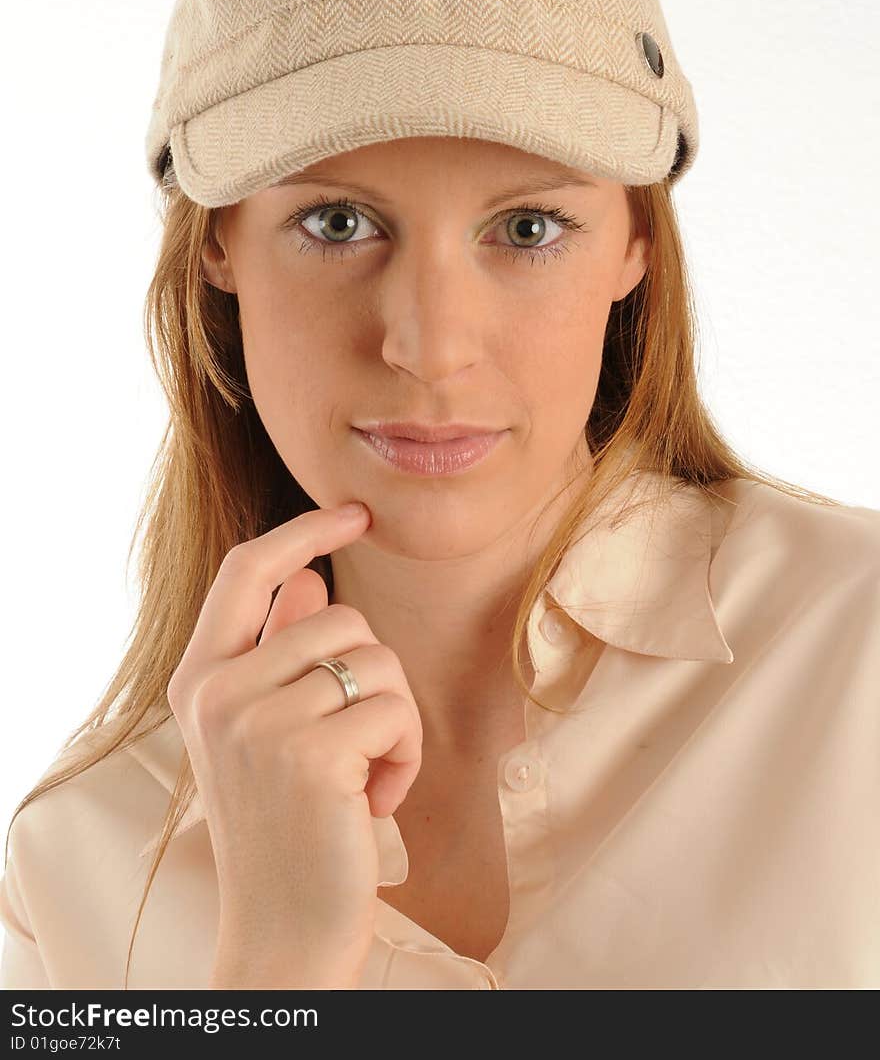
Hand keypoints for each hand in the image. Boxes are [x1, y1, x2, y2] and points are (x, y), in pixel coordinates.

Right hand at [166, 502, 422, 989]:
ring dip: (395, 719)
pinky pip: (395, 710)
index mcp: (199, 679)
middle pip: (339, 616)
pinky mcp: (309, 754)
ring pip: (376, 661)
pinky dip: (406, 756)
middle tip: (358, 746)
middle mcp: (217, 692)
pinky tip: (376, 803)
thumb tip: (308, 572)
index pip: (245, 569)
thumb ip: (278, 653)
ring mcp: (257, 721)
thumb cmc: (285, 828)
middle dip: (374, 677)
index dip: (303, 531)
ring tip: (365, 777)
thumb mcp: (265, 734)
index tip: (352, 514)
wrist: (282, 931)